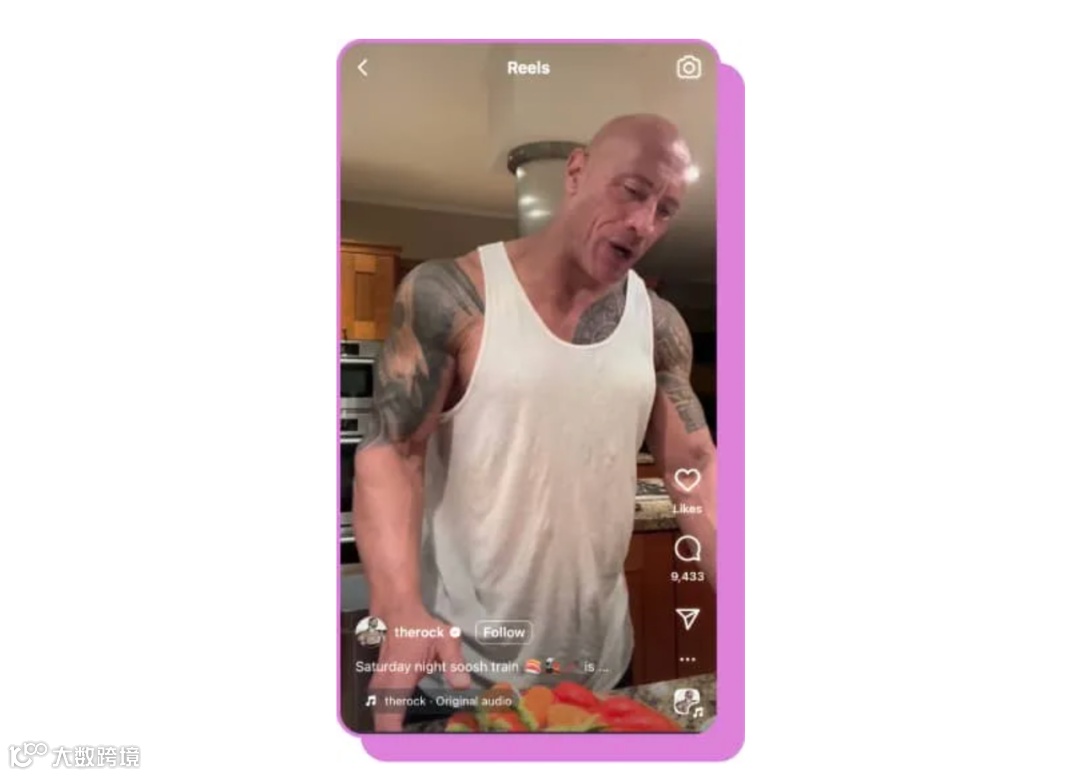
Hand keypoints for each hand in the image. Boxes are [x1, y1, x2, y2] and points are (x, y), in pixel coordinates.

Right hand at [368, 607, 469, 730]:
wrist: (397, 614)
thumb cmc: (420, 627)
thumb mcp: (445, 639)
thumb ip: (455, 663)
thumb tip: (462, 686)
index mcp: (398, 678)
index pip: (389, 718)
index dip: (398, 737)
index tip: (414, 743)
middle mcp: (384, 685)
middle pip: (382, 724)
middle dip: (398, 738)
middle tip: (423, 742)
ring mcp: (378, 686)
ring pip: (379, 718)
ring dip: (393, 730)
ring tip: (415, 736)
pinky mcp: (378, 686)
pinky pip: (381, 710)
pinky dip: (391, 721)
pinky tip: (406, 726)